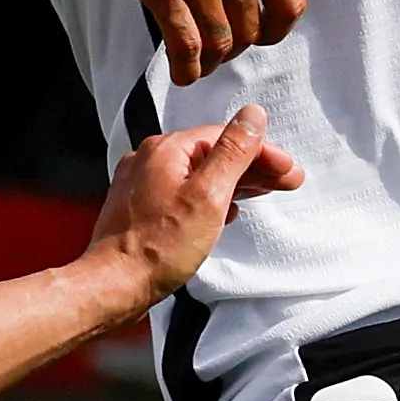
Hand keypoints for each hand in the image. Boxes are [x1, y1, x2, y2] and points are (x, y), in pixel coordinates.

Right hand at [69, 0, 328, 84]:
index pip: (289, 1)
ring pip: (220, 41)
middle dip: (241, 46)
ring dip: (214, 60)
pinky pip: (184, 42)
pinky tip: (183, 72)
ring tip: (203, 61)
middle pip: (252, 28)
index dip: (280, 27)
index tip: (265, 33)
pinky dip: (187, 66)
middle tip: (224, 46)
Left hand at [83, 103, 300, 308]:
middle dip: (252, 168)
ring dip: (233, 183)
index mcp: (166, 150)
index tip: (286, 169)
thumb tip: (252, 116)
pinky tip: (224, 211)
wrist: (114, 284)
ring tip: (261, 193)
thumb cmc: (157, 247)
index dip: (261, 152)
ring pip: (197, 174)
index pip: (224, 137)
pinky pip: (182, 192)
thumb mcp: (209, 196)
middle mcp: (150, 160)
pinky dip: (209, 198)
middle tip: (284, 182)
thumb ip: (233, 152)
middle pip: (212, 154)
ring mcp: (141, 184)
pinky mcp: (139, 208)